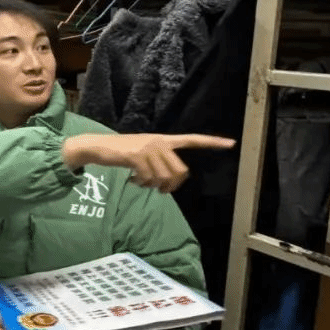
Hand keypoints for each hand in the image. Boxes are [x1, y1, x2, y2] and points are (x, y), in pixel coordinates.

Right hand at [63, 132, 235, 193]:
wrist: (99, 146)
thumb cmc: (121, 152)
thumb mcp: (143, 154)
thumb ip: (159, 162)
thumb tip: (169, 183)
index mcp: (164, 140)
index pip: (192, 139)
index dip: (212, 143)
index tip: (231, 144)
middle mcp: (159, 142)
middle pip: (181, 171)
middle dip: (171, 185)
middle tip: (158, 189)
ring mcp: (149, 148)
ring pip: (165, 178)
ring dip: (153, 186)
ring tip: (141, 182)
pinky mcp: (138, 155)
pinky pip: (149, 179)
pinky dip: (141, 184)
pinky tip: (132, 180)